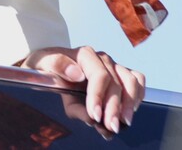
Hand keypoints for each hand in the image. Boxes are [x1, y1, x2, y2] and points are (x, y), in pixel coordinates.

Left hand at [24, 45, 145, 134]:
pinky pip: (137, 80)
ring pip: (131, 80)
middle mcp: (102, 58)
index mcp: (84, 55)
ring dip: (130, 103)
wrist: (50, 65)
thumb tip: (76, 76)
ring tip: (124, 121)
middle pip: (116, 82)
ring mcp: (113, 65)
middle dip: (114, 107)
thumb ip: (58, 70)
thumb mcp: (42, 66)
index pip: (99, 75)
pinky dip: (138, 95)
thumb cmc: (47, 67)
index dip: (99, 96)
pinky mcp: (120, 73)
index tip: (95, 115)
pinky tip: (131, 110)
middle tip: (110, 126)